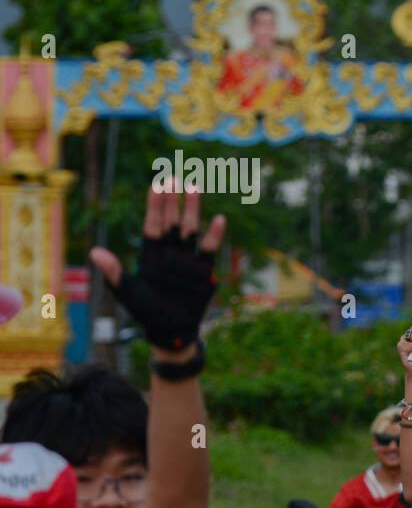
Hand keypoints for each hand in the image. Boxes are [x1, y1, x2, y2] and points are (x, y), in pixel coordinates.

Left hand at [90, 184, 225, 352]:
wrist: (171, 329)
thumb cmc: (145, 311)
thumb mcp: (126, 292)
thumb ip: (114, 273)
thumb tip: (94, 253)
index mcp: (150, 254)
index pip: (152, 224)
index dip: (154, 205)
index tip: (156, 185)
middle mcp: (170, 252)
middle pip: (171, 221)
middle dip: (173, 200)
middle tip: (174, 178)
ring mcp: (188, 260)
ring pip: (191, 230)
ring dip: (192, 210)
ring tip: (194, 188)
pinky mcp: (205, 271)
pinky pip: (210, 250)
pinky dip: (215, 236)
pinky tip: (220, 220)